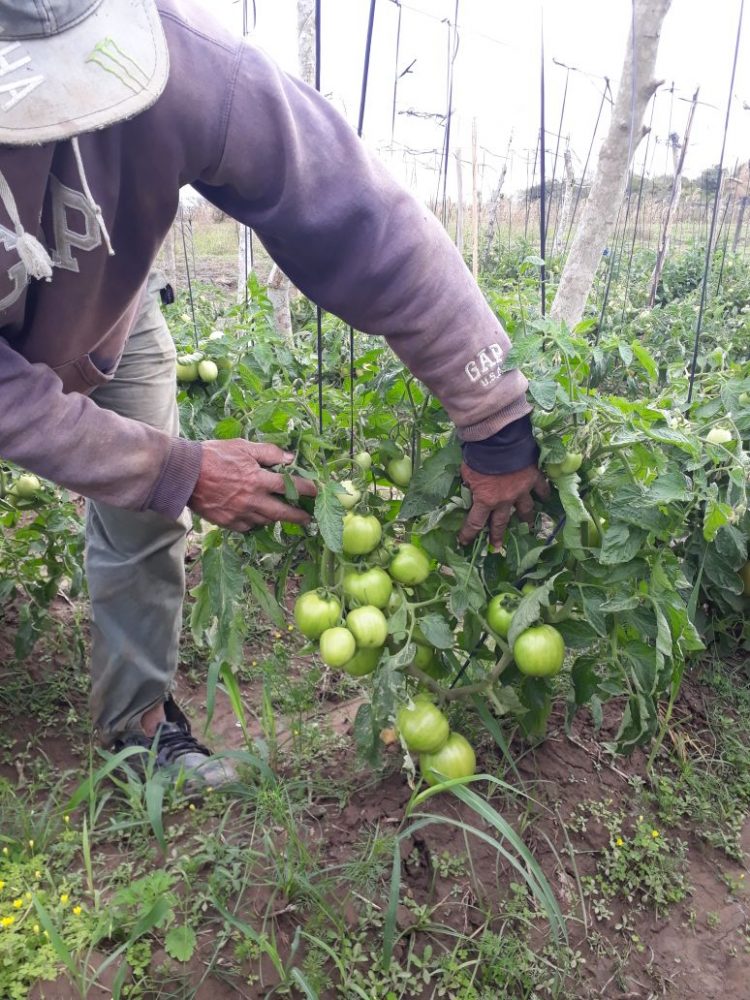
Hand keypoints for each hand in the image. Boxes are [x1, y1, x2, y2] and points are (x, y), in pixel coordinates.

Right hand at [189, 440, 316, 531]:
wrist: (184, 474)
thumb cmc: (214, 456)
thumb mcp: (243, 447)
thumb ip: (269, 453)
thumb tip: (290, 458)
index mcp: (258, 479)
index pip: (291, 486)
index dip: (307, 489)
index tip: (318, 491)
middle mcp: (252, 500)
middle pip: (282, 512)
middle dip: (298, 516)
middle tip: (308, 518)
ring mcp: (240, 514)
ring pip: (265, 521)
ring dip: (276, 517)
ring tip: (282, 514)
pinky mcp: (228, 523)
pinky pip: (248, 527)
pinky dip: (255, 523)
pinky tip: (257, 517)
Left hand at [458, 462, 549, 548]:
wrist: (501, 441)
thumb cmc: (479, 456)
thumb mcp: (467, 473)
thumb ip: (469, 485)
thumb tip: (470, 489)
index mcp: (486, 500)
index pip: (475, 522)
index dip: (469, 533)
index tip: (464, 541)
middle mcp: (505, 500)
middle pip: (501, 522)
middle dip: (497, 536)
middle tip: (497, 547)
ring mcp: (521, 491)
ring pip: (525, 510)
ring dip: (526, 519)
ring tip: (528, 527)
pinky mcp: (533, 478)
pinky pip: (541, 489)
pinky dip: (544, 494)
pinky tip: (546, 499)